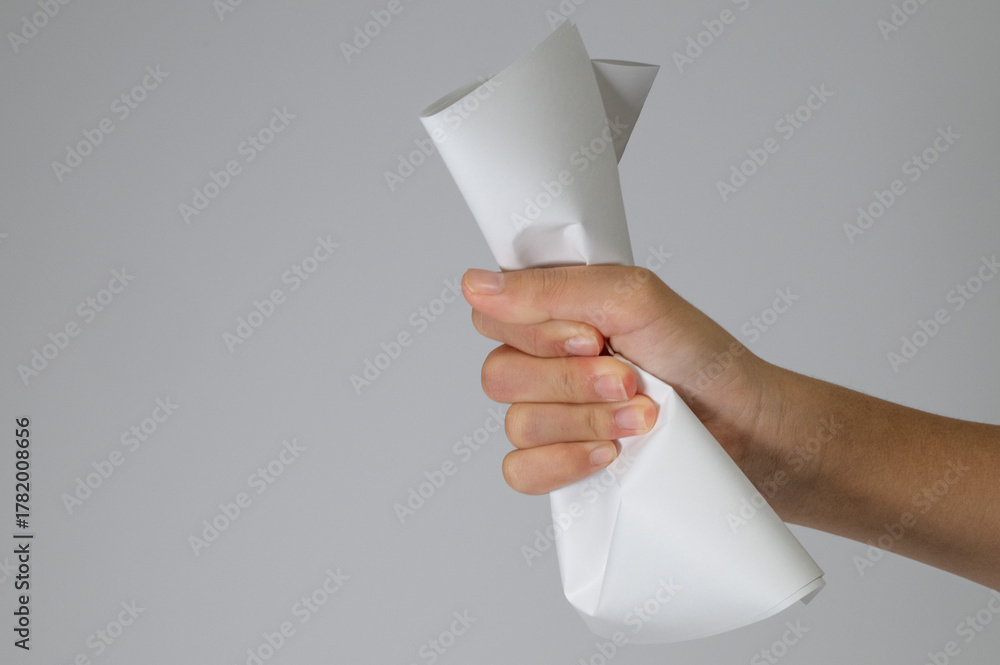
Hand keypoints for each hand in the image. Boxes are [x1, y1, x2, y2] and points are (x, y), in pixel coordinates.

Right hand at [462, 266, 787, 504]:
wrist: (741, 424)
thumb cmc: (694, 353)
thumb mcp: (633, 298)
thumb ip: (552, 287)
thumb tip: (475, 285)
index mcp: (549, 313)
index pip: (490, 316)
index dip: (536, 334)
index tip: (591, 337)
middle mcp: (540, 362)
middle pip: (499, 376)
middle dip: (572, 383)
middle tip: (628, 378)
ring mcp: (547, 416)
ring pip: (516, 424)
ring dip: (586, 421)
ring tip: (640, 416)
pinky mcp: (557, 463)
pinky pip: (520, 471)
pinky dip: (566, 463)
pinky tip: (609, 455)